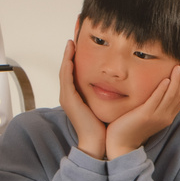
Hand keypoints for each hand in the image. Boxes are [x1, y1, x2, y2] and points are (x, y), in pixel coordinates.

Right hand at [58, 39, 106, 159]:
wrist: (97, 142)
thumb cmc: (101, 125)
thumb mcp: (101, 104)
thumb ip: (104, 92)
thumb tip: (115, 81)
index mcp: (74, 95)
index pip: (72, 72)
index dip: (74, 58)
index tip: (78, 44)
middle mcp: (68, 95)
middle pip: (66, 69)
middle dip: (69, 53)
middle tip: (72, 38)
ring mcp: (67, 98)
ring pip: (65, 72)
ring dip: (67, 56)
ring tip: (71, 43)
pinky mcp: (69, 101)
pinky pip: (67, 80)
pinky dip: (68, 67)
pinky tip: (72, 57)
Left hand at [105, 63, 179, 159]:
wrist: (121, 144)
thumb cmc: (132, 128)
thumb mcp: (148, 116)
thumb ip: (155, 105)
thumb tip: (158, 92)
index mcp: (167, 117)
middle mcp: (165, 117)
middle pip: (179, 95)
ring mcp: (156, 116)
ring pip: (171, 95)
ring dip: (176, 80)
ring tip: (177, 67)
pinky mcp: (145, 115)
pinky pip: (157, 100)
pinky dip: (163, 89)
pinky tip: (166, 79)